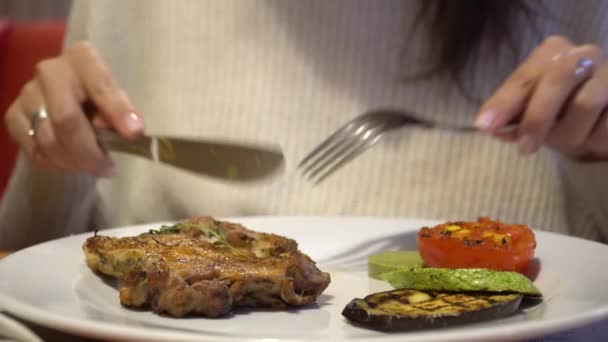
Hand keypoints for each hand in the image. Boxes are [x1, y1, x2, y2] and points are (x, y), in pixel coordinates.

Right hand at [4, 41, 143, 176]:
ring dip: (73, 161)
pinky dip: (54, 162)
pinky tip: (70, 162)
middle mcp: (50, 70)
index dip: (117, 111)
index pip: (100, 86)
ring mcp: (27, 92)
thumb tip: (127, 131)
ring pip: (47, 138)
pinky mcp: (13, 115)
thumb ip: (121, 111)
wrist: (71, 96)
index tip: (135, 133)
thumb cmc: (102, 98)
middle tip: (106, 168)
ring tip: (91, 167)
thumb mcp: (118, 98)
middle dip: (89, 151)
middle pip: (66, 118)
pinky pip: (32, 148)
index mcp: (82, 58)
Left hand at [476, 36, 607, 159]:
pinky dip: (593, 141)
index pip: (524, 77)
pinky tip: (590, 139)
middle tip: (526, 148)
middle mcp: (584, 54)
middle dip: (538, 117)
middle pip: (558, 78)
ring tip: (566, 143)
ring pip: (585, 104)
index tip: (485, 126)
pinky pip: (607, 125)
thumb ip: (510, 115)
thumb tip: (486, 125)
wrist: (603, 120)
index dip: (504, 102)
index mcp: (552, 53)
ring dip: (568, 135)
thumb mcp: (531, 111)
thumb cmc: (560, 113)